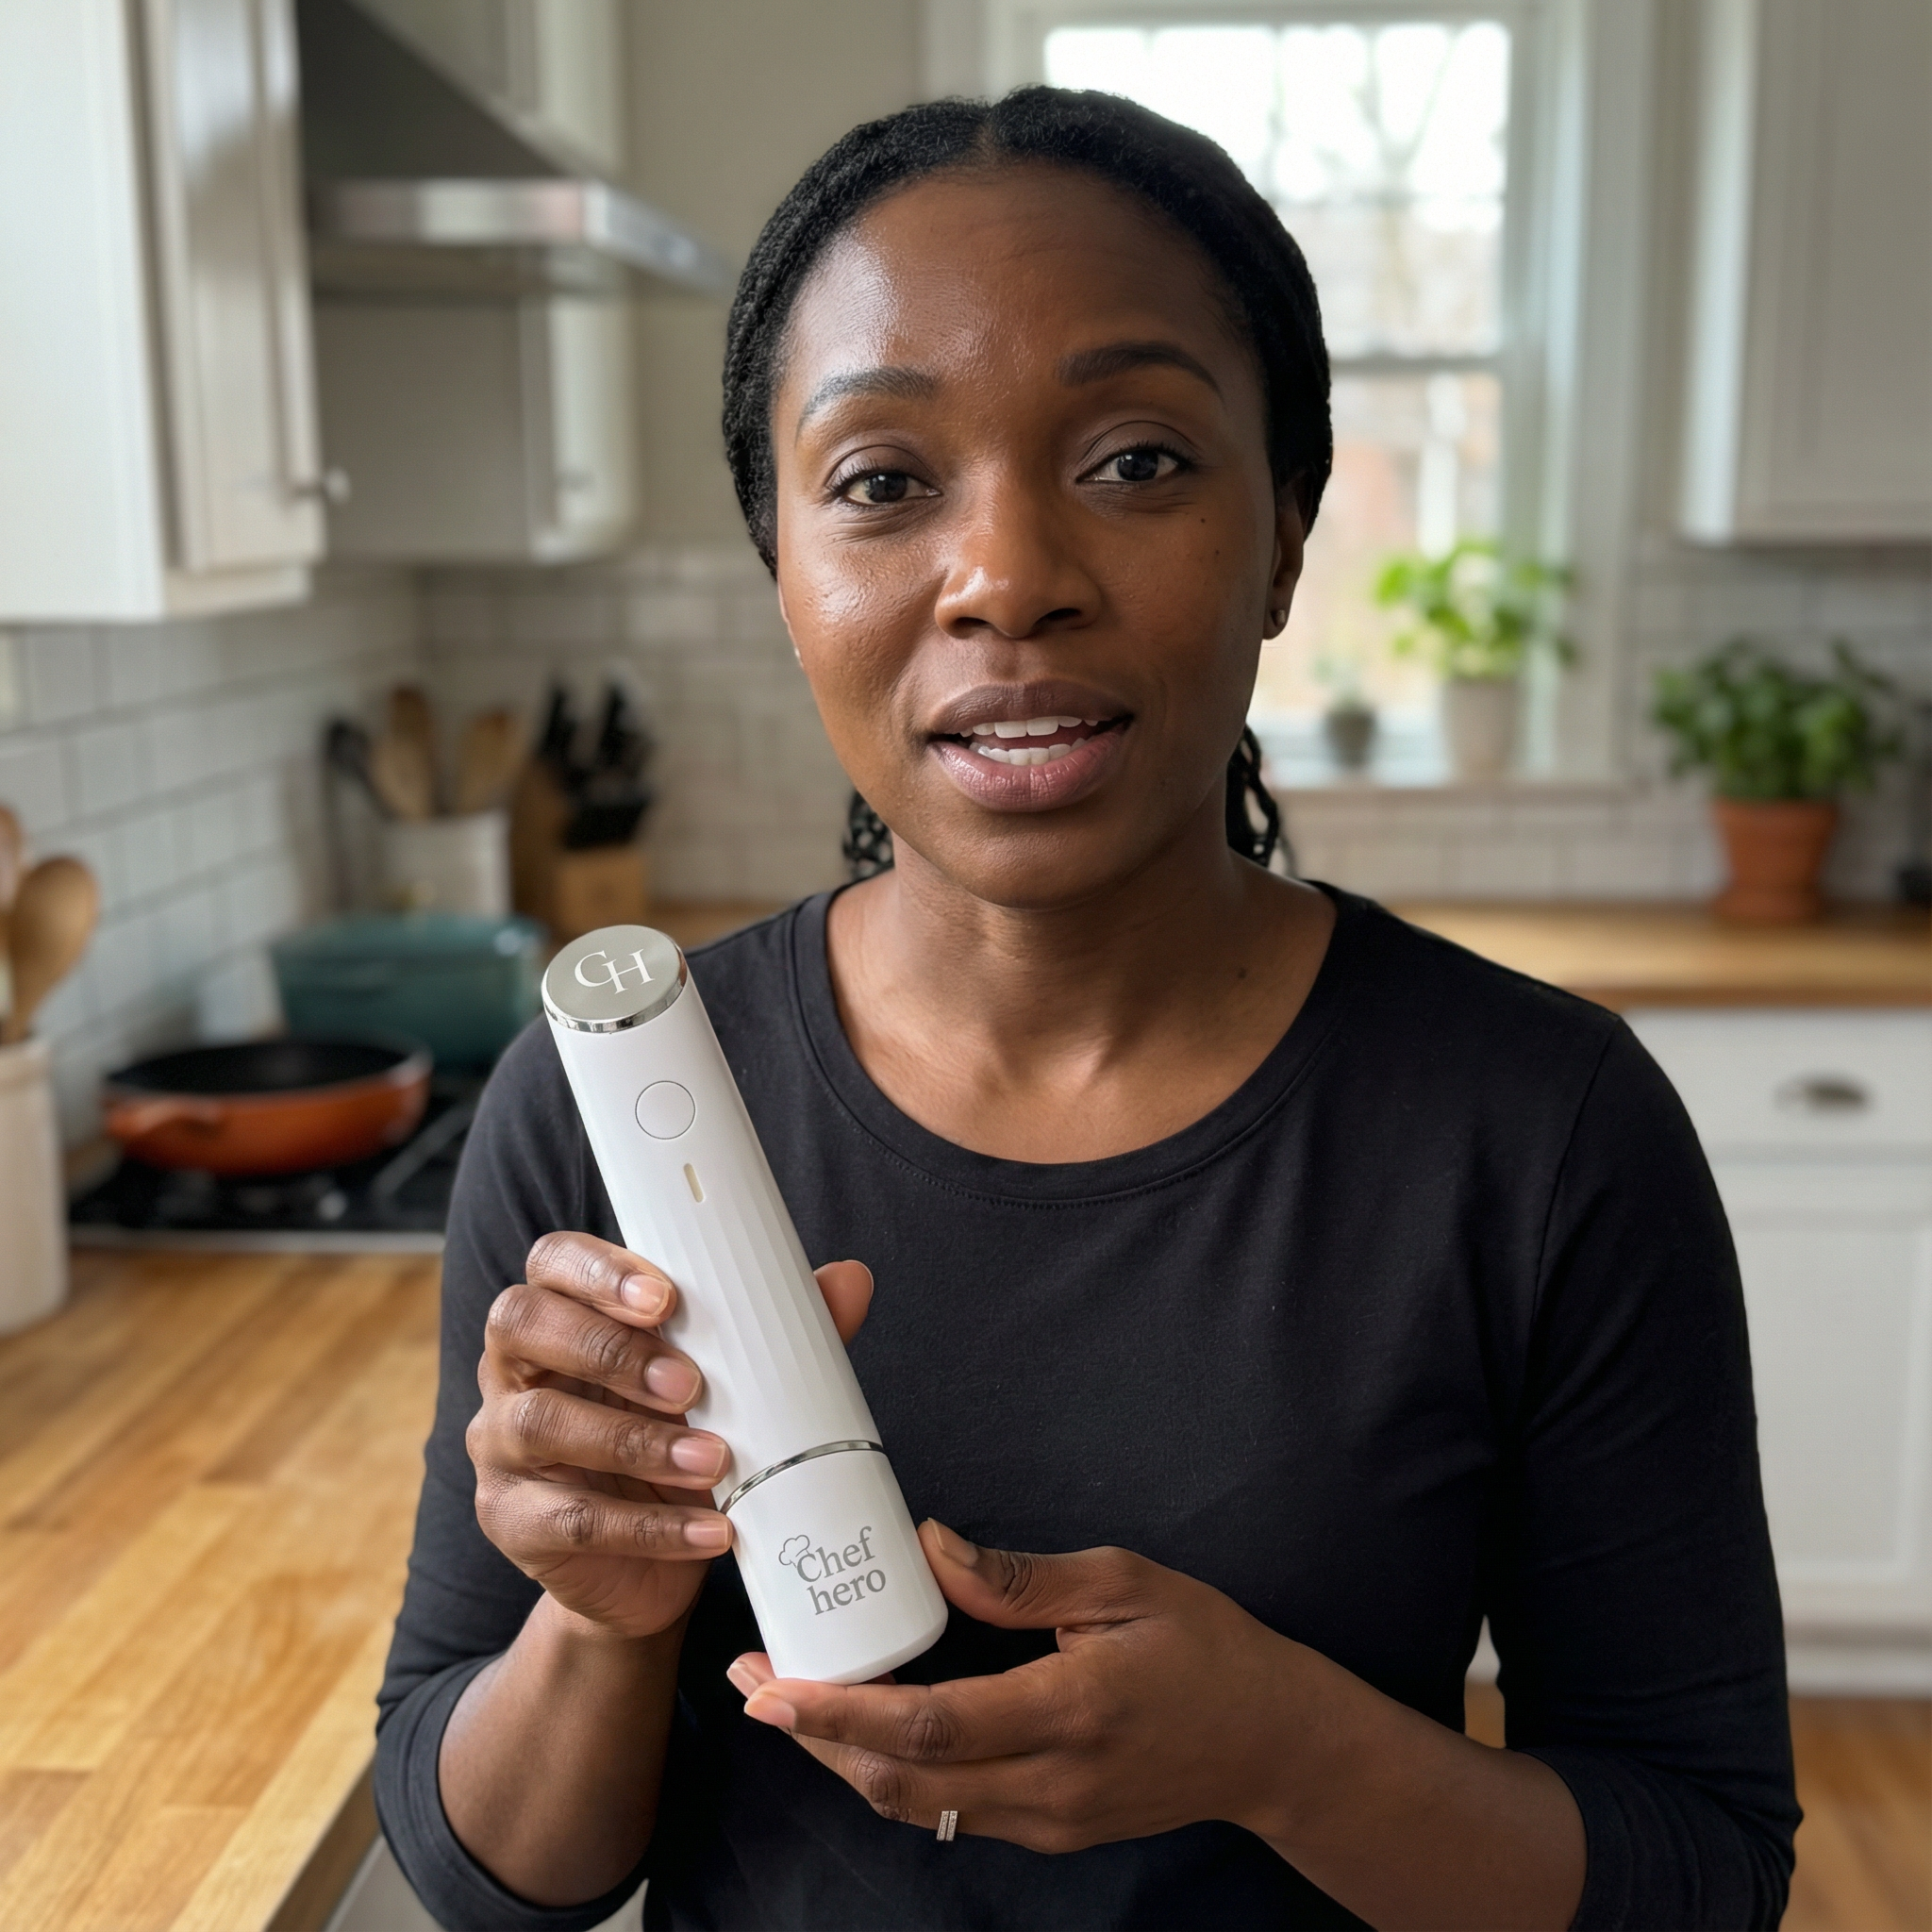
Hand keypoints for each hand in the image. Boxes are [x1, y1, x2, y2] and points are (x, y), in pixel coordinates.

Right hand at [469, 1231, 873, 1639]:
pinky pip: (569, 1520)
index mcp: (560, 1317)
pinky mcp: (512, 1522)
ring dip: (635, 1439)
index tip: (666, 1295)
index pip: (551, 1262)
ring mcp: (501, 1448)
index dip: (599, 1269)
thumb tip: (850, 1280)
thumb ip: (775, 1331)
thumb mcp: (723, 1387)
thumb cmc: (677, 1443)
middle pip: (522, 1324)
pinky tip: (712, 1530)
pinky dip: (649, 1528)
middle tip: (690, 1383)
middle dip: (609, 1348)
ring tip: (714, 1458)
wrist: (649, 1568)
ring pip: (541, 1422)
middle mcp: (514, 1372)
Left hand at [726, 1522, 1295, 1852]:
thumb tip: (929, 1548)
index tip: (772, 1688)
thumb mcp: (1125, 1582)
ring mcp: (1047, 1821)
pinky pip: (948, 1810)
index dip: (841, 1711)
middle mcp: (1050, 1783)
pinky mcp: (1047, 1830)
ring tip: (791, 1699)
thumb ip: (1022, 1577)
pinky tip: (865, 1723)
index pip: (930, 1726)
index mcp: (1070, 1711)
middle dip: (815, 1737)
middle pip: (900, 1781)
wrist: (1272, 1745)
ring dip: (843, 1756)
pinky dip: (892, 1770)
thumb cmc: (1206, 1649)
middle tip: (751, 1684)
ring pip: (915, 1806)